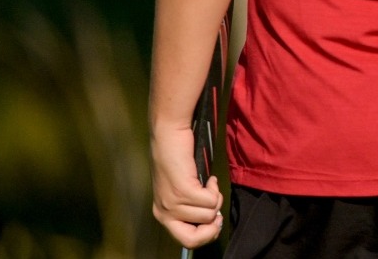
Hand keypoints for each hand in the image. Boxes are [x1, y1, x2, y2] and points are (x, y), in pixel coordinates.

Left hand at [151, 123, 222, 248]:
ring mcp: (172, 203)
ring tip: (207, 183)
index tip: (214, 220)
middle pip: (197, 236)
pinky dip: (214, 188)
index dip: (206, 235)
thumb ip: (190, 208)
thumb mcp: (179, 191)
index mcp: (163, 215)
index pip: (187, 242)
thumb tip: (213, 220)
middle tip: (214, 206)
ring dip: (214, 197)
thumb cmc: (177, 160)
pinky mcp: (182, 190)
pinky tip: (208, 178)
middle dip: (213, 225)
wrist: (169, 136)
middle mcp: (164, 212)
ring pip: (209, 214)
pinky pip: (211, 200)